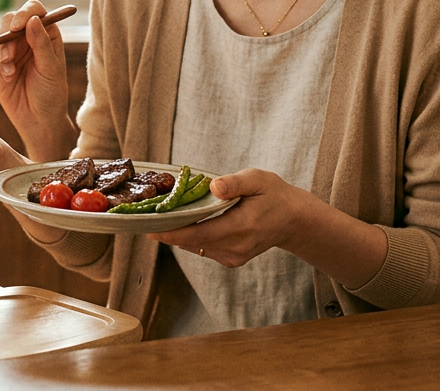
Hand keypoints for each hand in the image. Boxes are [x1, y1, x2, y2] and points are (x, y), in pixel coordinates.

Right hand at [0, 0, 74, 159]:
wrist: (38, 120)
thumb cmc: (51, 94)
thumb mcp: (51, 69)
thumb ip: (42, 44)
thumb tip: (33, 19)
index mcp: (46, 34)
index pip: (34, 10)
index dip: (25, 12)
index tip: (18, 26)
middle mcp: (27, 37)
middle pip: (10, 18)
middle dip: (8, 36)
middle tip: (10, 56)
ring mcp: (11, 49)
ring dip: (1, 52)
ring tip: (10, 72)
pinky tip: (6, 78)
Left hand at [147, 168, 313, 267]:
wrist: (294, 220)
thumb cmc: (274, 195)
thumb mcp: (258, 179)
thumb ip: (235, 183)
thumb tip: (214, 187)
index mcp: (242, 227)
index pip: (199, 234)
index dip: (172, 232)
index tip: (149, 226)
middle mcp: (236, 247)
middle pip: (192, 242)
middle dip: (168, 230)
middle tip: (146, 216)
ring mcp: (234, 257)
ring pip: (196, 247)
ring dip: (178, 234)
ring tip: (162, 217)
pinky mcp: (231, 260)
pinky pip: (203, 248)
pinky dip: (191, 237)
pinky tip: (184, 223)